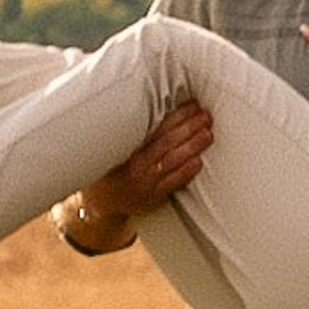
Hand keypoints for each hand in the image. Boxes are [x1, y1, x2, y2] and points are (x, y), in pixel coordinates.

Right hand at [56, 101, 213, 250]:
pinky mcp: (153, 198)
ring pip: (172, 160)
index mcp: (128, 148)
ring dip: (192, 146)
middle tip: (205, 116)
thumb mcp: (114, 149)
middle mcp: (136, 164)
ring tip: (208, 134)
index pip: (156, 127)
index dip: (176, 116)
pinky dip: (186, 172)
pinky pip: (172, 183)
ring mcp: (145, 182)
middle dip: (189, 127)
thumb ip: (135, 134)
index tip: (192, 105)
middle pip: (167, 142)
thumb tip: (156, 109)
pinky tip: (198, 162)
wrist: (99, 203)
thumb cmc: (110, 171)